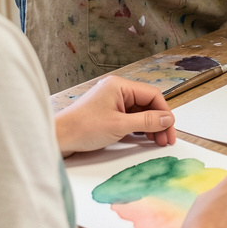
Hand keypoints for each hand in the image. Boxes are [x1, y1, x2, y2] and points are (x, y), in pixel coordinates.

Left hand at [55, 76, 174, 155]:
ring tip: (157, 141)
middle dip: (158, 121)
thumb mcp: (119, 125)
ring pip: (139, 112)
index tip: (170, 130)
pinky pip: (129, 118)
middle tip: (165, 140)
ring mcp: (111, 102)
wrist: (56, 139)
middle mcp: (117, 90)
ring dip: (150, 126)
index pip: (152, 95)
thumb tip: (168, 119)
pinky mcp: (107, 114)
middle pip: (147, 103)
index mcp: (120, 86)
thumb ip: (147, 121)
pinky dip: (138, 128)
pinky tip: (144, 138)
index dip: (164, 112)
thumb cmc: (82, 128)